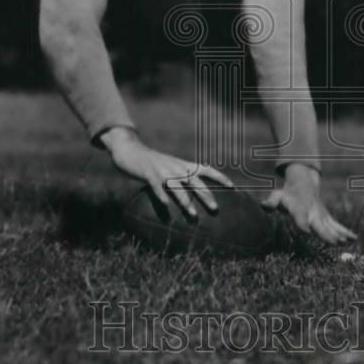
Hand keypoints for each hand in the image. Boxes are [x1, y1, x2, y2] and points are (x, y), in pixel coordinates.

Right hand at [99, 127, 231, 218]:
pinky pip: (157, 186)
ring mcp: (162, 170)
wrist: (131, 149)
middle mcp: (175, 167)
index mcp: (182, 165)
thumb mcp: (170, 166)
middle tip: (215, 208)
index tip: (232, 187)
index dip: (219, 177)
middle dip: (205, 194)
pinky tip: (167, 206)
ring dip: (186, 201)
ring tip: (193, 214)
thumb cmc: (152, 163)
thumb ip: (182, 176)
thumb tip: (195, 192)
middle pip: (194, 180)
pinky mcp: (148, 173)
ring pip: (177, 186)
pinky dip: (162, 195)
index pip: (205, 169)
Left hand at [262, 163, 356, 244]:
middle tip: (334, 242)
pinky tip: (354, 239)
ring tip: (346, 242)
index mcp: (299, 207)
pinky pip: (337, 225)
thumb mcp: (278, 195)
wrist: (304, 183)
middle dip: (326, 233)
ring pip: (331, 225)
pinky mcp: (327, 217)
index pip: (300, 216)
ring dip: (339, 234)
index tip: (306, 230)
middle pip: (319, 224)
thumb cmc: (288, 194)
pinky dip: (346, 232)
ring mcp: (321, 215)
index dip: (302, 222)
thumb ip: (271, 202)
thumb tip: (263, 206)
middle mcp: (312, 211)